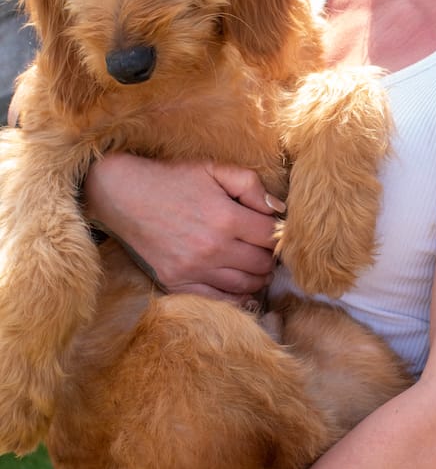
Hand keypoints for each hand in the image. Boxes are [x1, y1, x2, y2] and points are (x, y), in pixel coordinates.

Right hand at [83, 154, 279, 300]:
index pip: (271, 236)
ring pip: (246, 286)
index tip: (274, 231)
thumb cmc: (172, 179)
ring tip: (256, 266)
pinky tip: (241, 287)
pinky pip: (219, 300)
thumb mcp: (213, 169)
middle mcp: (212, 248)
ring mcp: (194, 269)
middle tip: (266, 250)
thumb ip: (250, 185)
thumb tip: (278, 209)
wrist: (123, 196)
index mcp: (226, 217)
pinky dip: (237, 297)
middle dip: (270, 257)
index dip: (279, 234)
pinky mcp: (177, 283)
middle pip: (262, 264)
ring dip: (258, 278)